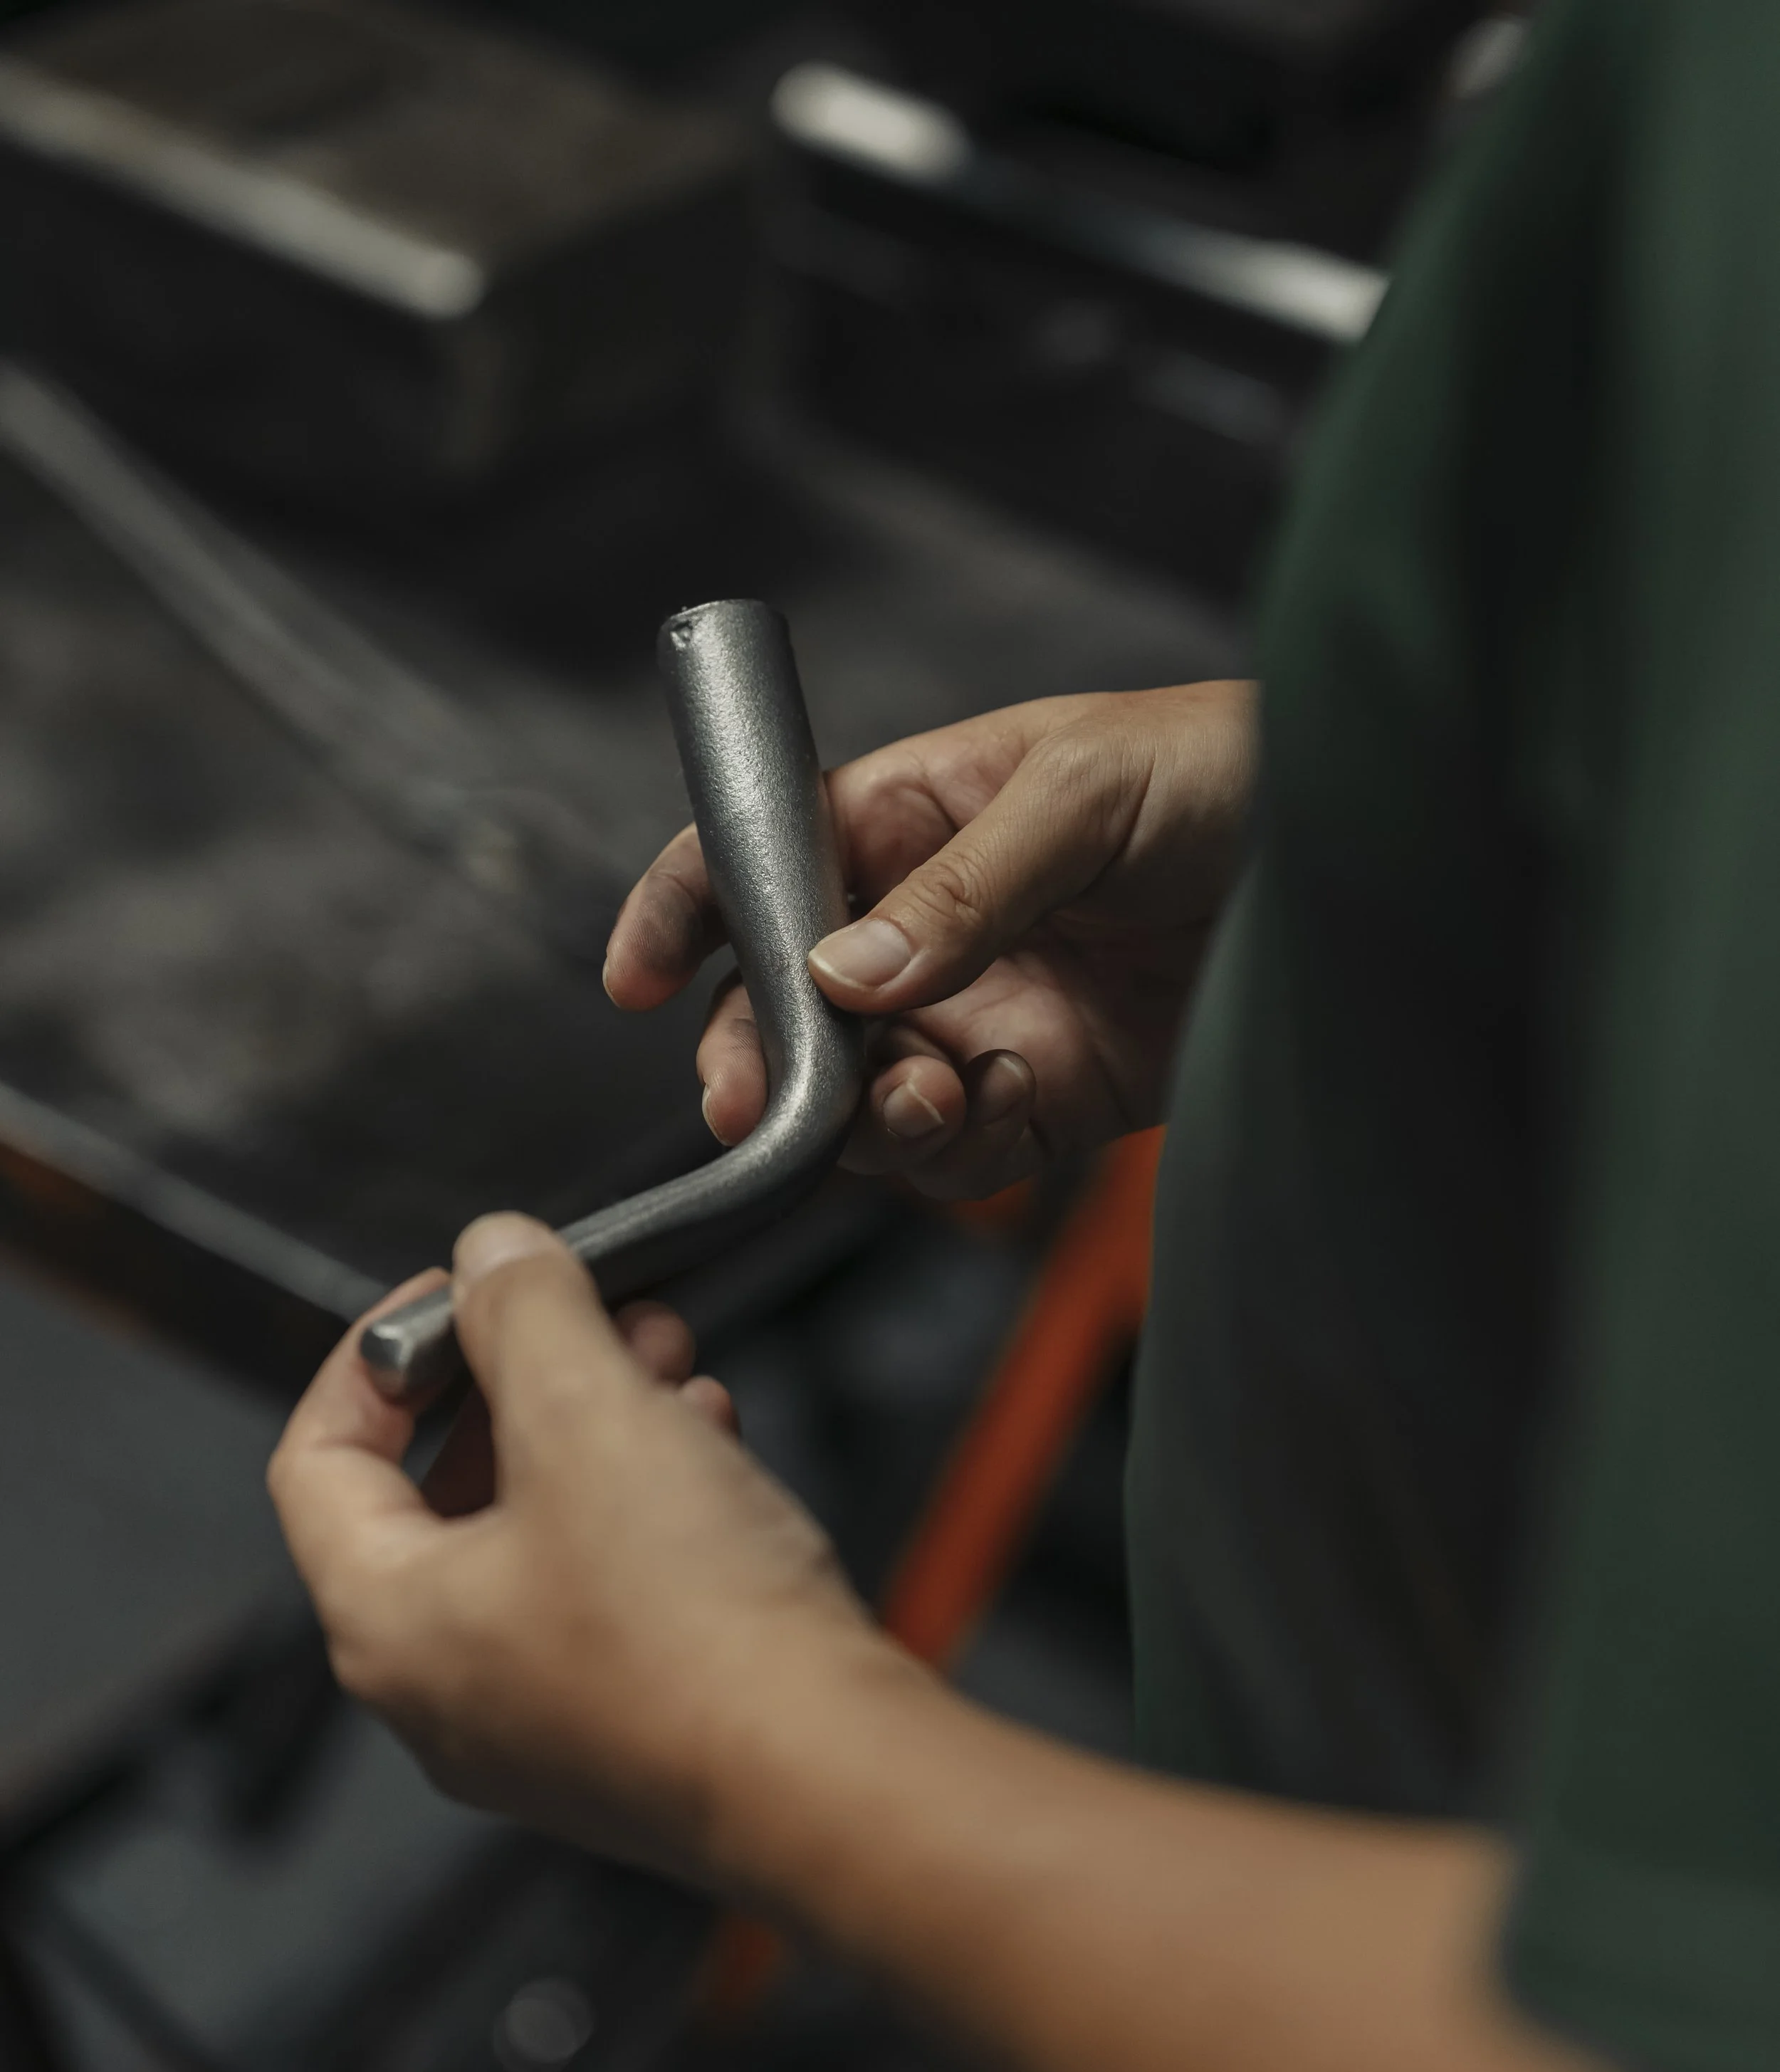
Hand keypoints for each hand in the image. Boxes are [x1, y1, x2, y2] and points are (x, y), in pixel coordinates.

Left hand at [269, 1215, 917, 1879]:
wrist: (830, 1776)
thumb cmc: (693, 1626)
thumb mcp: (587, 1410)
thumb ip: (524, 1309)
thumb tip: (492, 1252)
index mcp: (389, 1624)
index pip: (317, 1460)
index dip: (376, 1355)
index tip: (452, 1292)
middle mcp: (445, 1693)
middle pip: (439, 1494)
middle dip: (523, 1378)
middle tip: (591, 1311)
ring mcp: (540, 1726)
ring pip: (537, 1536)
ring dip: (596, 1428)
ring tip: (672, 1360)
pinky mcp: (633, 1735)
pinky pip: (609, 1591)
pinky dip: (646, 1503)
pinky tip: (713, 1445)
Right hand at [604, 681, 1254, 1199]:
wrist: (1371, 865)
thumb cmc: (1229, 770)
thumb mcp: (1085, 791)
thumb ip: (962, 885)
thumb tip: (843, 972)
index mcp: (914, 816)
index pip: (764, 861)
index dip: (683, 912)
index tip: (630, 974)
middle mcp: (932, 926)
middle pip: (791, 1008)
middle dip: (765, 1059)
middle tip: (769, 1098)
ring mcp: (986, 1016)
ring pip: (862, 1096)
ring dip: (864, 1119)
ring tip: (921, 1099)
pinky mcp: (1052, 1096)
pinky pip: (960, 1152)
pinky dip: (953, 1154)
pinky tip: (997, 1110)